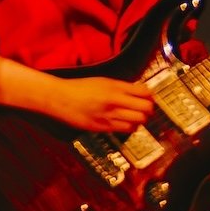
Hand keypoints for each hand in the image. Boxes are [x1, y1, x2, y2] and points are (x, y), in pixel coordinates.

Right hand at [36, 72, 158, 134]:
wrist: (58, 98)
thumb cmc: (78, 88)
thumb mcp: (102, 81)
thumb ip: (121, 87)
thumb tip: (139, 93)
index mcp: (114, 86)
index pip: (145, 92)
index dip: (150, 96)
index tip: (148, 98)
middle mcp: (114, 101)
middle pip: (146, 108)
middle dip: (149, 109)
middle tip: (145, 109)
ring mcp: (108, 115)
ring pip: (139, 121)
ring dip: (140, 119)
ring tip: (135, 117)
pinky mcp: (102, 127)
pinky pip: (126, 129)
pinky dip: (130, 126)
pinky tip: (125, 123)